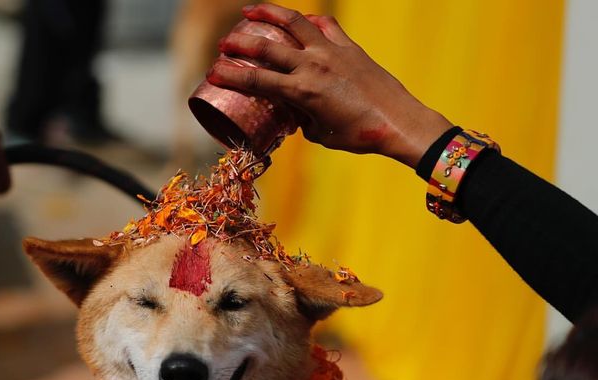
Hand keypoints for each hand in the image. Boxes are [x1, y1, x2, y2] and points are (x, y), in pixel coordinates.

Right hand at [206, 3, 451, 167]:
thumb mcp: (320, 135)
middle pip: (267, 46)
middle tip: (224, 43)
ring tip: (251, 9)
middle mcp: (313, 66)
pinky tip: (300, 20)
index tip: (213, 73)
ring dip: (269, 12)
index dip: (230, 76)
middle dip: (240, 43)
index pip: (256, 80)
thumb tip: (296, 113)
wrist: (399, 121)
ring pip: (294, 22)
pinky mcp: (349, 47)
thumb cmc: (359, 135)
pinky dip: (309, 21)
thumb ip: (303, 120)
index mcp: (302, 92)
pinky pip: (324, 25)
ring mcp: (332, 52)